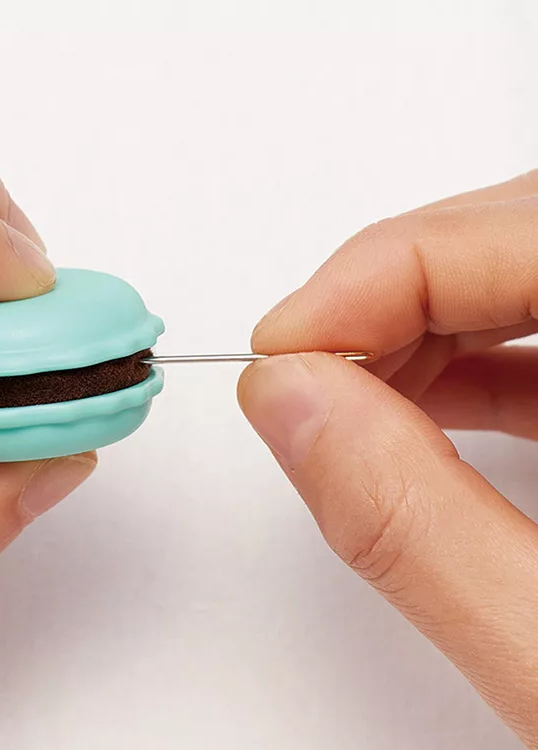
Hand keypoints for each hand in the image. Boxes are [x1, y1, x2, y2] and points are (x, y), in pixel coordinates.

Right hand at [238, 170, 537, 746]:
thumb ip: (411, 522)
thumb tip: (286, 400)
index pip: (526, 230)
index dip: (372, 275)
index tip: (281, 348)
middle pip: (527, 226)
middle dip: (390, 290)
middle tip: (302, 370)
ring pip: (535, 267)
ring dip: (424, 322)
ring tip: (350, 395)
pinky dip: (476, 361)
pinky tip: (423, 405)